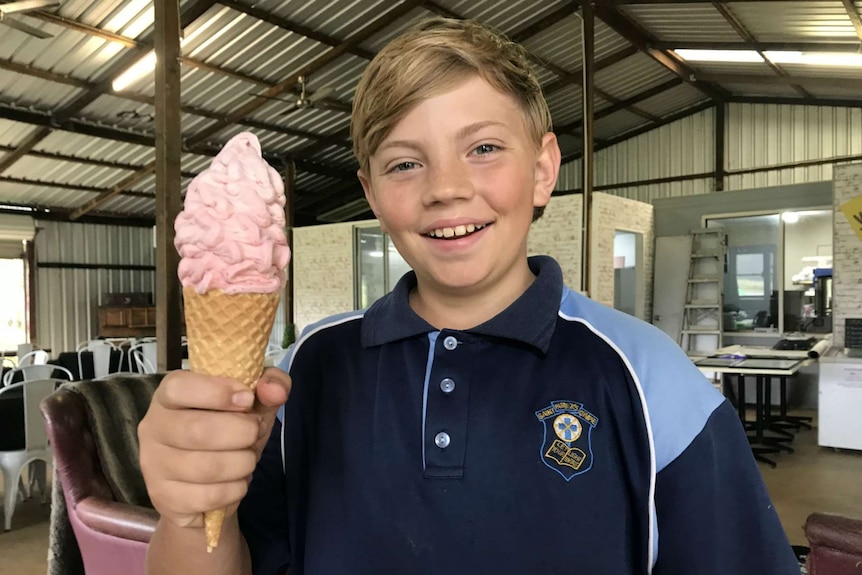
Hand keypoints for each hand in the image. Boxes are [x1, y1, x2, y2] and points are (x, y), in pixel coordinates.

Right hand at [138, 367, 290, 529]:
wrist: (207, 484)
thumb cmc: (226, 431)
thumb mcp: (253, 403)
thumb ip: (270, 385)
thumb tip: (276, 391)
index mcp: (169, 395)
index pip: (179, 387)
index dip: (217, 392)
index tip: (247, 399)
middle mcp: (153, 427)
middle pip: (197, 431)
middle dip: (241, 434)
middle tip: (254, 435)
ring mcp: (154, 465)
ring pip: (206, 467)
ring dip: (242, 464)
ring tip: (247, 460)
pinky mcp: (163, 498)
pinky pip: (208, 497)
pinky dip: (234, 490)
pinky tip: (235, 483)